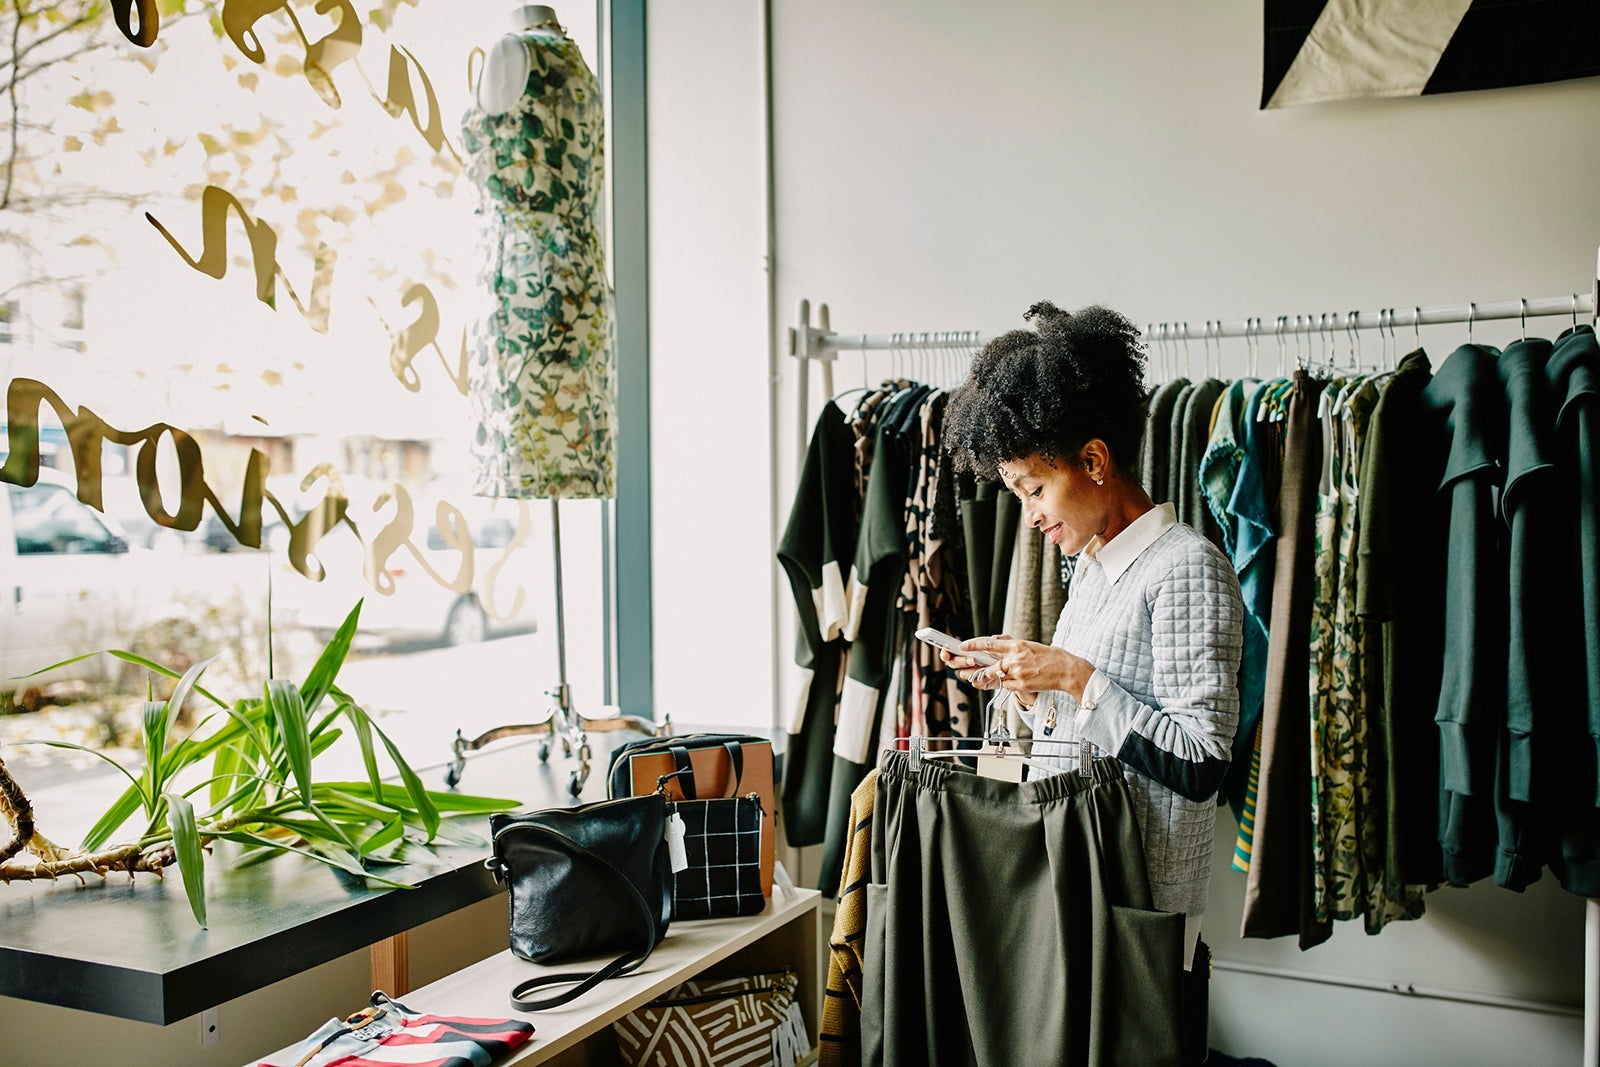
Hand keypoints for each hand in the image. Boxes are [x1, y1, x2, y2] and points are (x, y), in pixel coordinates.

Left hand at [939, 634, 1094, 700]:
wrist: (1066, 669)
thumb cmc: (1049, 657)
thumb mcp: (1028, 646)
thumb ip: (1011, 649)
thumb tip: (994, 651)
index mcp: (1016, 646)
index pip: (989, 644)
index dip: (974, 645)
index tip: (962, 646)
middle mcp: (1014, 659)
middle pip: (986, 666)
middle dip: (973, 670)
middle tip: (963, 671)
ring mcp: (1017, 673)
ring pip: (994, 678)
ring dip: (985, 679)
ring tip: (978, 680)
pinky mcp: (1021, 685)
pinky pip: (1006, 686)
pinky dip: (1004, 684)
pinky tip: (1009, 682)